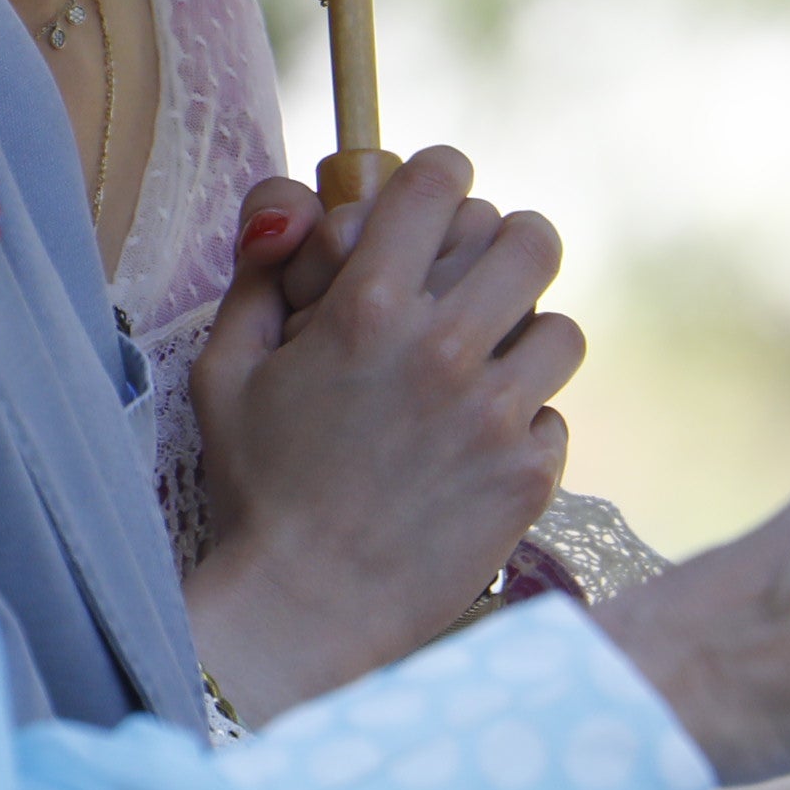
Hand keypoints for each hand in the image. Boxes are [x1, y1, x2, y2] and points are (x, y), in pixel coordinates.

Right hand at [184, 148, 581, 724]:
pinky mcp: (530, 476)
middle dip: (504, 243)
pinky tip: (476, 448)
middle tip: (478, 274)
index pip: (440, 181)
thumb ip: (259, 274)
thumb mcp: (226, 371)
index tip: (433, 200)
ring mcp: (497, 415)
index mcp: (367, 307)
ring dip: (525, 336)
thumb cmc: (255, 488)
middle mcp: (444, 348)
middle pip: (531, 237)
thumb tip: (293, 209)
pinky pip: (557, 415)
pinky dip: (524, 424)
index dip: (439, 178)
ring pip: (562, 327)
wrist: (304, 611)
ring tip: (484, 367)